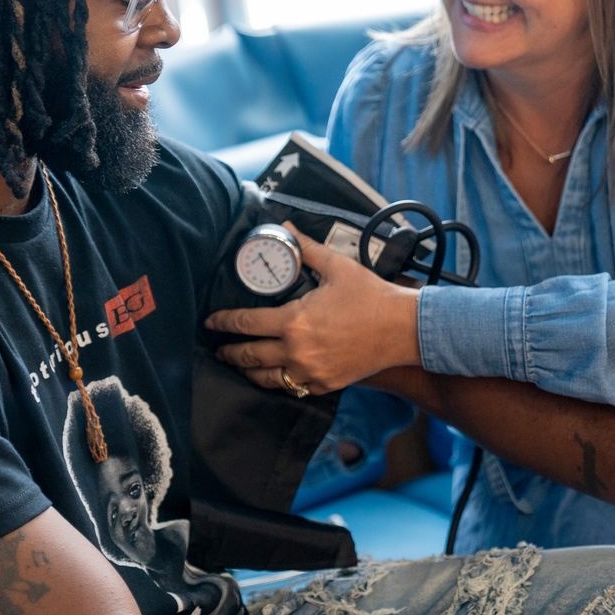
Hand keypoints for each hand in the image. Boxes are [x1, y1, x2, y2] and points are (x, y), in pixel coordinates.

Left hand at [204, 224, 419, 394]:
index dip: (223, 322)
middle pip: (248, 355)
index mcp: (294, 321)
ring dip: (247, 370)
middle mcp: (296, 351)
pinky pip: (290, 387)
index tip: (211, 321)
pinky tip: (271, 375)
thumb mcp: (337, 266)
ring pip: (264, 378)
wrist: (403, 329)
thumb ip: (306, 249)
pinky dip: (276, 382)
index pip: (245, 323)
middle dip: (228, 351)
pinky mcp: (323, 385)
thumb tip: (286, 227)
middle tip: (217, 347)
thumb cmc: (371, 296)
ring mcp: (309, 372)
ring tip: (239, 364)